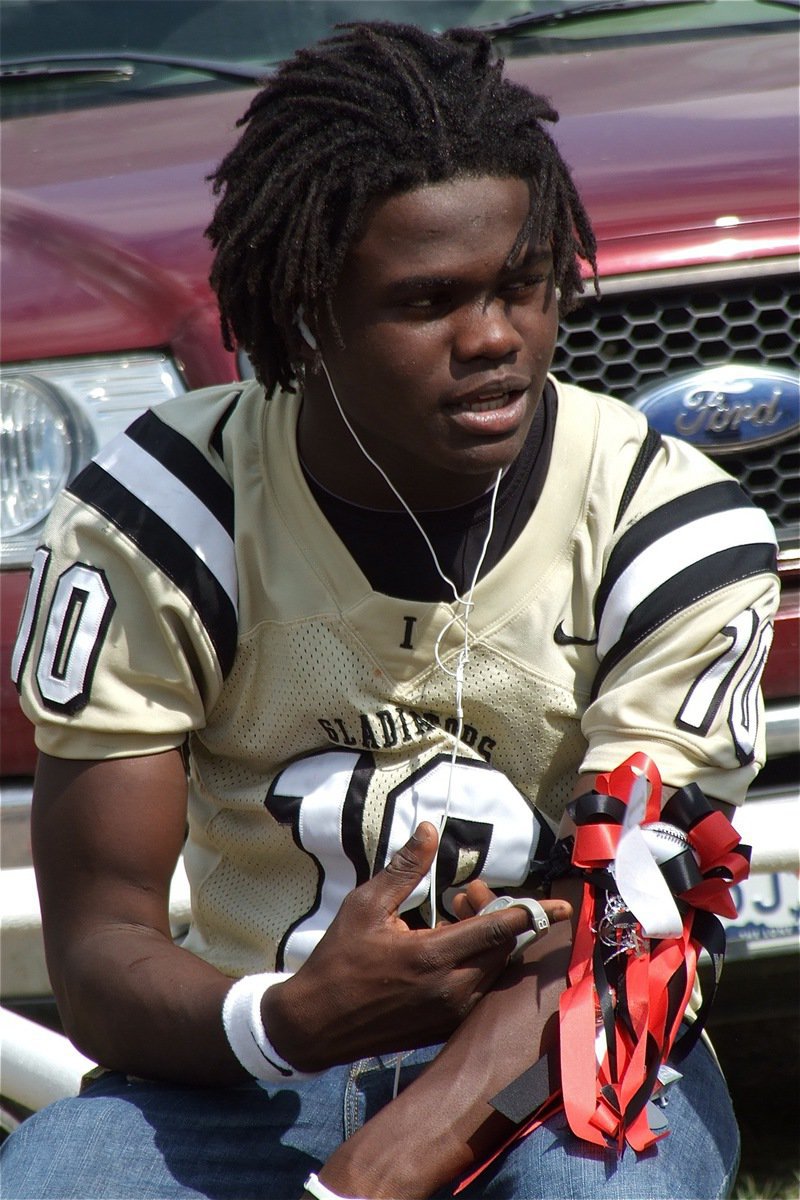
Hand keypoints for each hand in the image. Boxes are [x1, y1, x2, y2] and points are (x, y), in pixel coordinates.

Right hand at [263, 821, 570, 1071]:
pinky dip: (476, 964)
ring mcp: (450, 1013)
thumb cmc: (339, 960)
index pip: (500, 930)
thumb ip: (405, 869)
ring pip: (493, 970)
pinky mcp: (444, 1028)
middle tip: (466, 896)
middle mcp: (452, 989)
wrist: (317, 1025)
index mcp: (434, 956)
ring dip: (487, 941)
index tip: (564, 905)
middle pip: (503, 949)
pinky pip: (478, 990)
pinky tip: (445, 946)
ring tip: (452, 916)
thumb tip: (428, 830)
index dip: (534, 913)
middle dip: (498, 916)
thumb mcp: (366, 905)